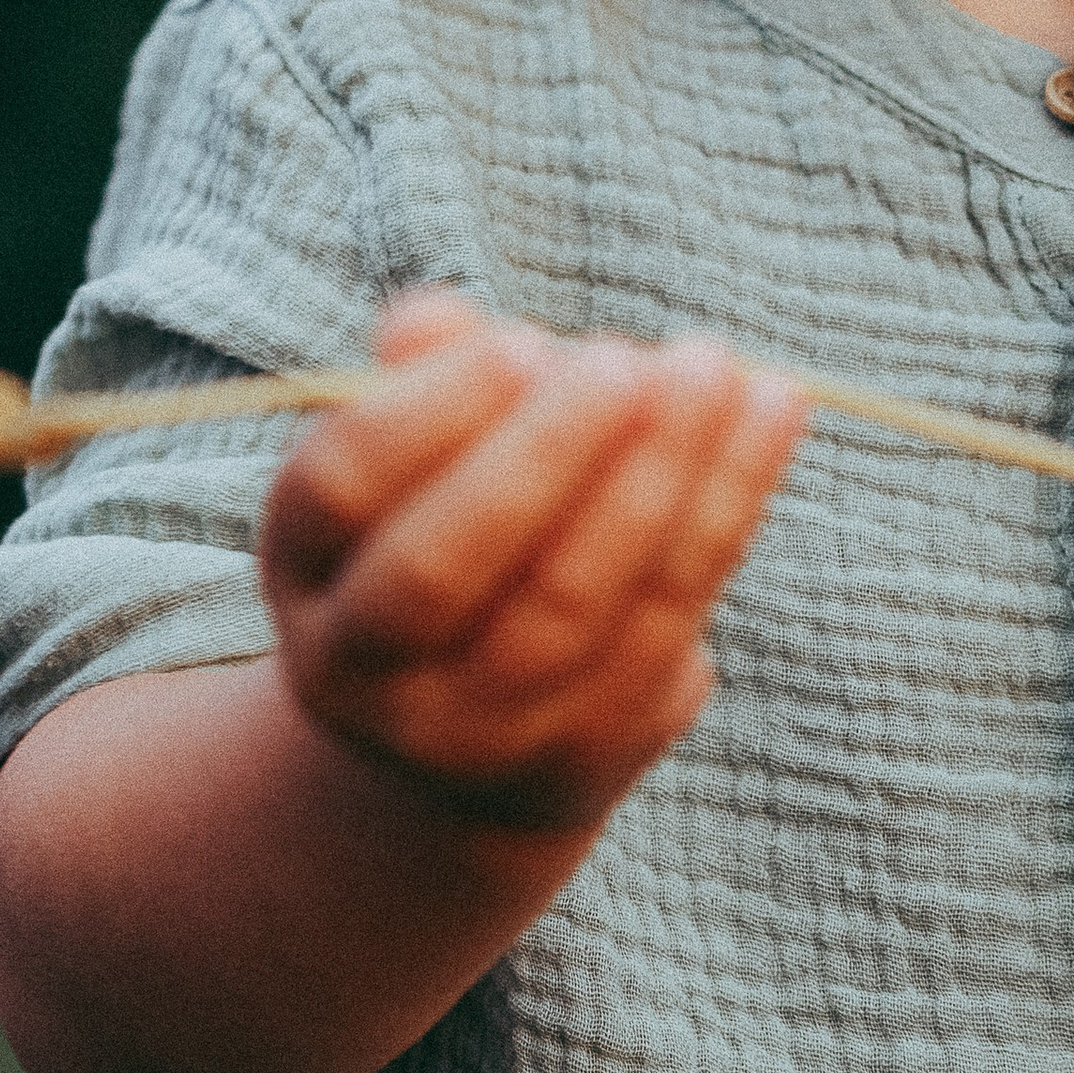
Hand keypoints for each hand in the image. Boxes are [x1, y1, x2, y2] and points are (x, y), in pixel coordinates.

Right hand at [258, 293, 806, 835]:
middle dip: (542, 454)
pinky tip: (769, 413)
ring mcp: (474, 730)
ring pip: (570, 604)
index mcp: (305, 570)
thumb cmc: (446, 530)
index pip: (339, 488)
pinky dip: (725, 507)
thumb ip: (420, 374)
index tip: (524, 343)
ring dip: (656, 474)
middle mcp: (363, 670)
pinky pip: (665, 622)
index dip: (428, 413)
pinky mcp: (585, 751)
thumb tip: (436, 321)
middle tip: (623, 360)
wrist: (467, 739)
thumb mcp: (411, 459)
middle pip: (442, 569)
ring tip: (712, 367)